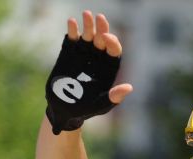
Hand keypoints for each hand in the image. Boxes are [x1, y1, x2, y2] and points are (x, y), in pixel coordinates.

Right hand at [45, 11, 132, 133]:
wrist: (64, 110)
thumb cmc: (85, 109)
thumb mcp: (101, 105)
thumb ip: (114, 97)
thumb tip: (129, 88)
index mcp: (108, 67)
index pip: (114, 50)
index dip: (112, 42)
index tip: (106, 37)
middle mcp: (97, 57)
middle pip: (102, 38)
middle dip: (101, 28)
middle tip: (99, 17)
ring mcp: (83, 54)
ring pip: (88, 35)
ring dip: (88, 25)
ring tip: (86, 14)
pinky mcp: (69, 53)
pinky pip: (73, 39)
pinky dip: (73, 30)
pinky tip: (72, 22)